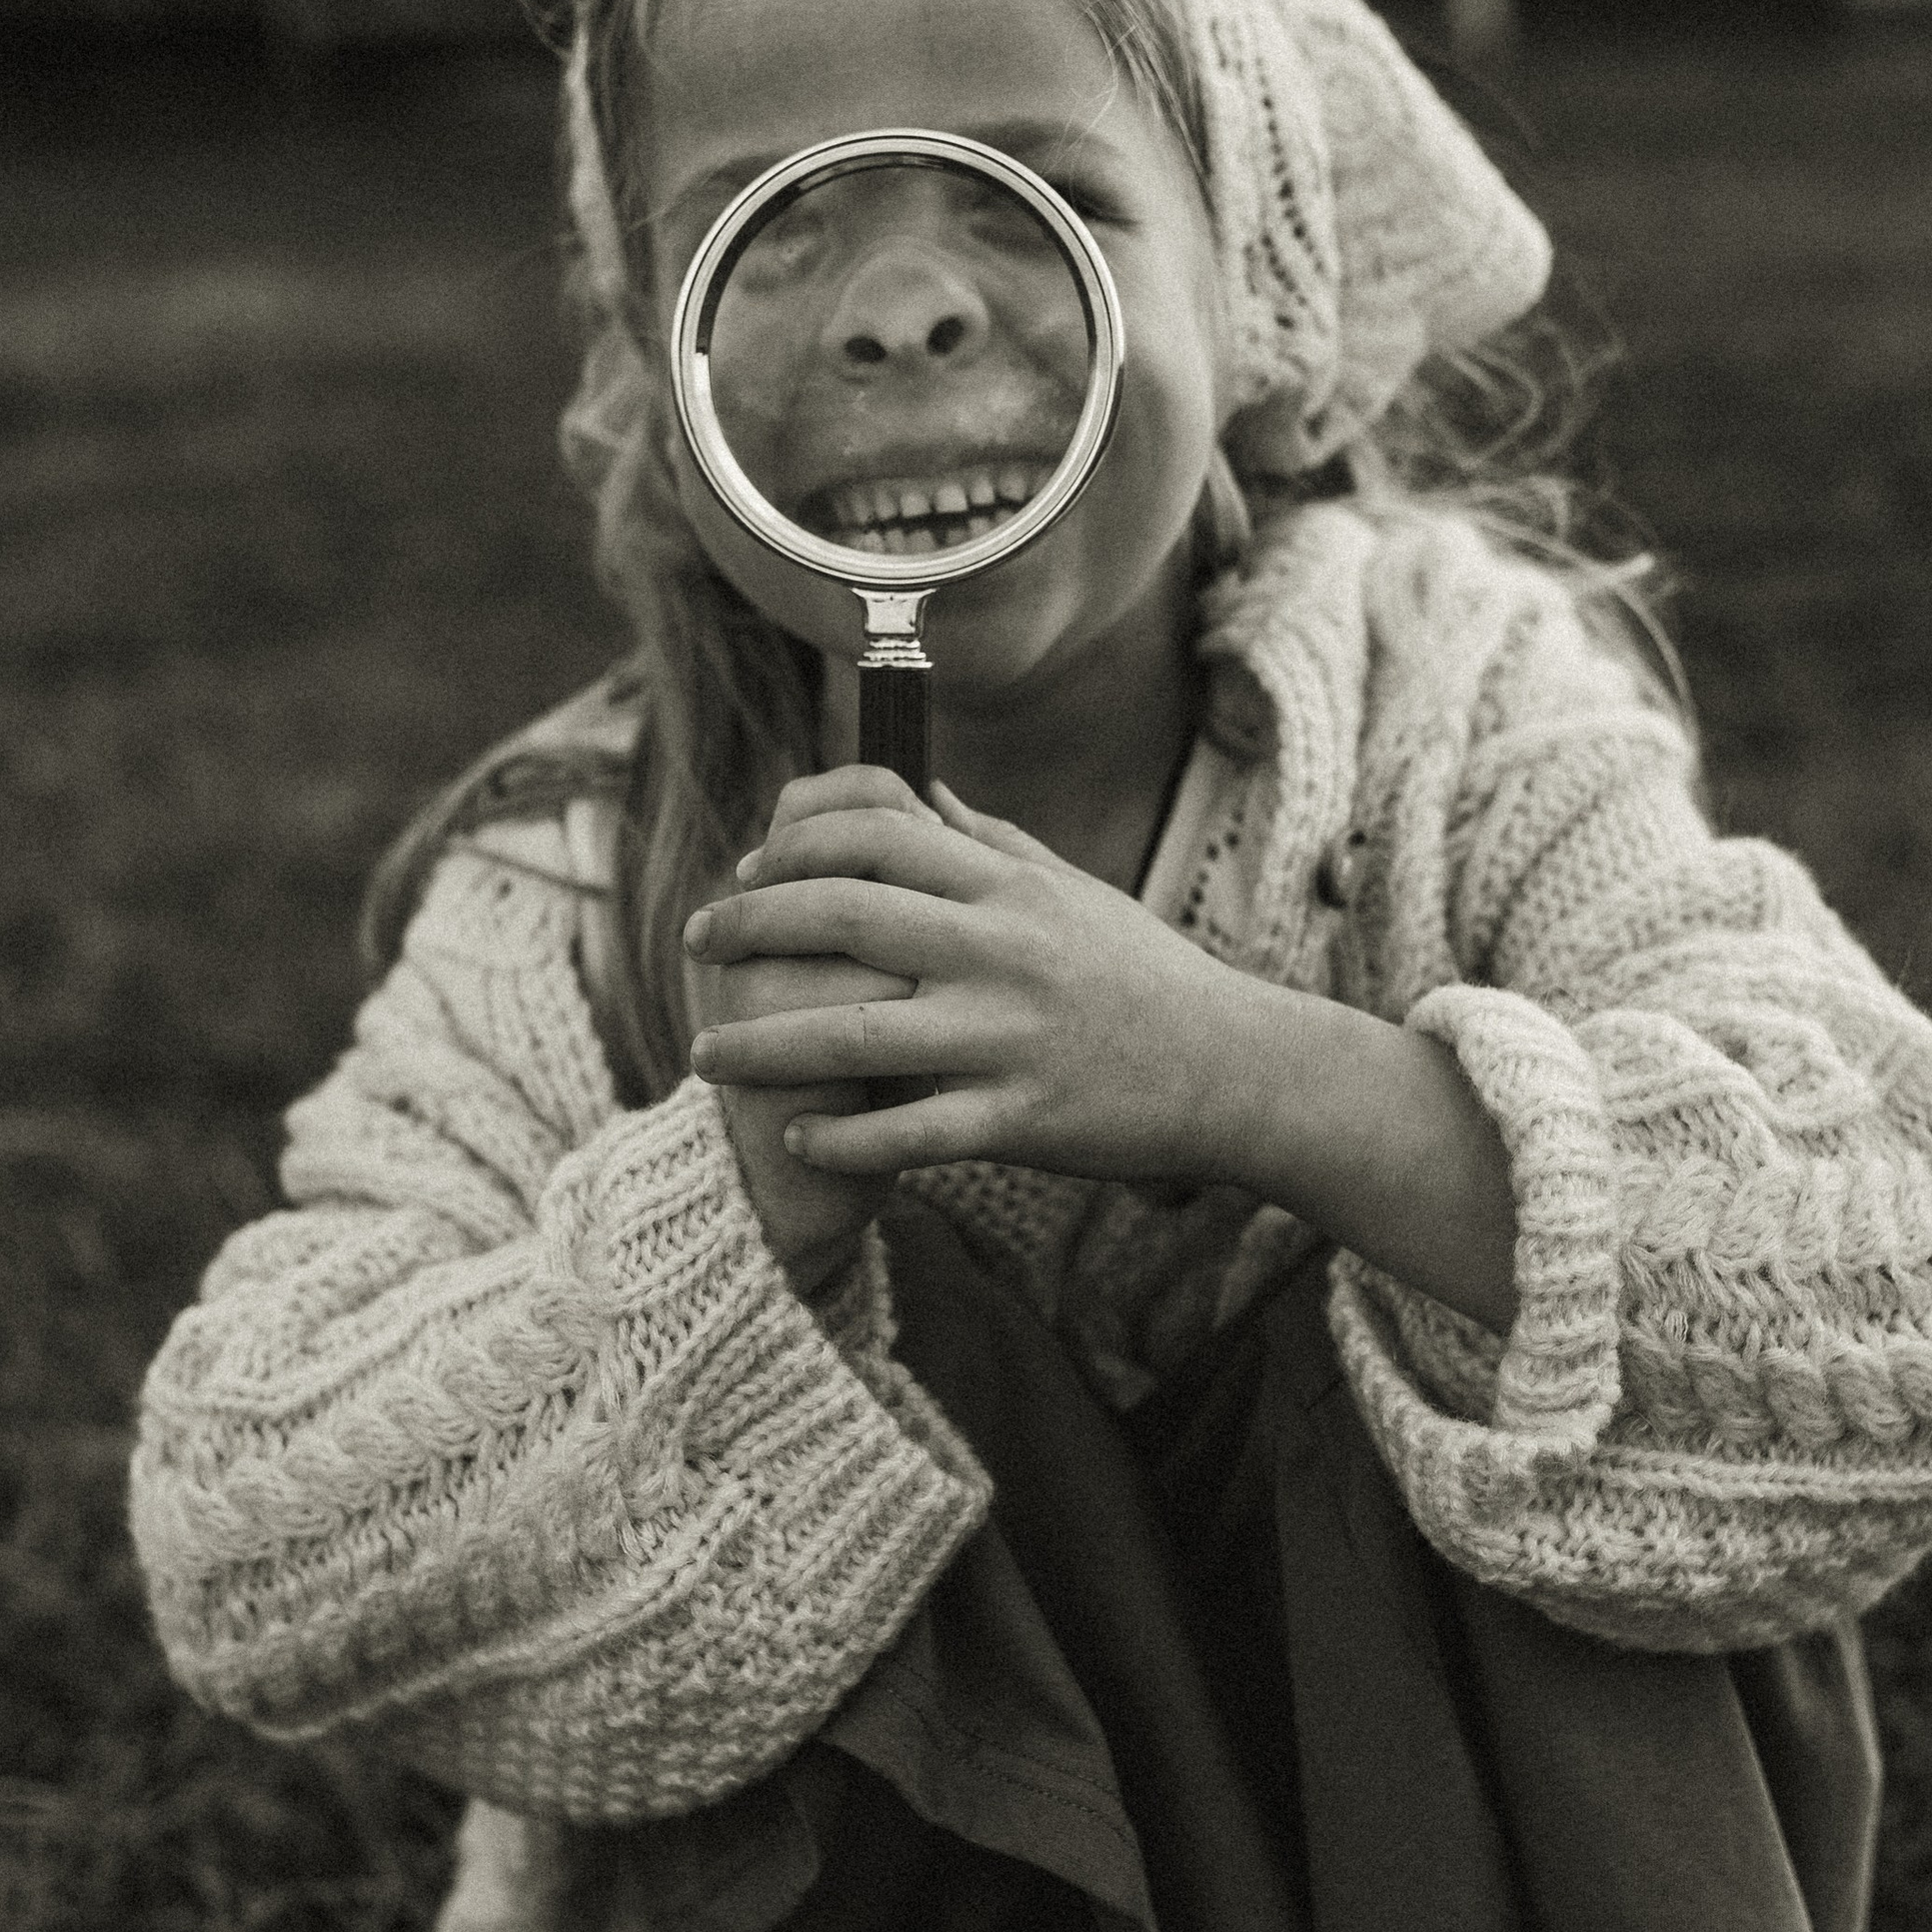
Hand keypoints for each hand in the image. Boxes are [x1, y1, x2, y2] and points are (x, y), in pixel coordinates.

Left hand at [682, 765, 1259, 1188]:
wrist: (1234, 1069)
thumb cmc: (1146, 976)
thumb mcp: (1072, 889)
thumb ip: (988, 839)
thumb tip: (915, 792)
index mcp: (1009, 886)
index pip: (876, 831)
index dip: (794, 844)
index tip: (749, 873)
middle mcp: (1001, 949)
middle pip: (843, 916)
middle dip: (751, 927)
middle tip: (696, 943)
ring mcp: (1009, 1037)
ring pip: (854, 1035)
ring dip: (762, 1045)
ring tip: (704, 1054)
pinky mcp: (1022, 1119)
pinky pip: (910, 1133)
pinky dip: (843, 1138)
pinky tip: (796, 1137)